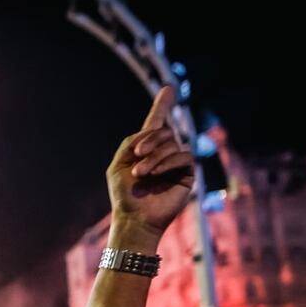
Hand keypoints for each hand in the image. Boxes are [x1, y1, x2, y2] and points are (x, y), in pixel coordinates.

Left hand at [106, 86, 193, 239]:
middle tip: (136, 156)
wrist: (134, 218)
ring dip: (154, 156)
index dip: (162, 105)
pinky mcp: (187, 174)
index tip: (168, 88)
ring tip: (140, 173)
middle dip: (149, 140)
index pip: (157, 123)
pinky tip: (154, 173)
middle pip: (164, 131)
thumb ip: (131, 143)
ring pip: (172, 144)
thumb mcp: (118, 164)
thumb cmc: (124, 195)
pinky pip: (183, 156)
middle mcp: (164, 153)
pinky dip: (167, 162)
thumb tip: (151, 129)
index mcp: (146, 149)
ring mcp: (176, 163)